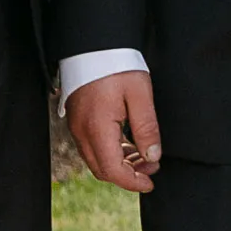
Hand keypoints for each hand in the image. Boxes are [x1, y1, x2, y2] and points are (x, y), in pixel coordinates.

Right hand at [65, 70, 162, 192]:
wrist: (93, 46)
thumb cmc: (117, 66)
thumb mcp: (140, 95)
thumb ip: (147, 128)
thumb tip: (153, 157)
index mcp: (97, 128)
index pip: (112, 170)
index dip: (132, 182)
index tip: (150, 184)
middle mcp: (81, 132)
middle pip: (102, 169)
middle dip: (128, 175)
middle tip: (153, 168)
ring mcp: (77, 127)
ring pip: (97, 159)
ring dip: (120, 164)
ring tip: (146, 157)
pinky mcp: (78, 120)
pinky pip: (93, 146)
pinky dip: (111, 152)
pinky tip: (130, 145)